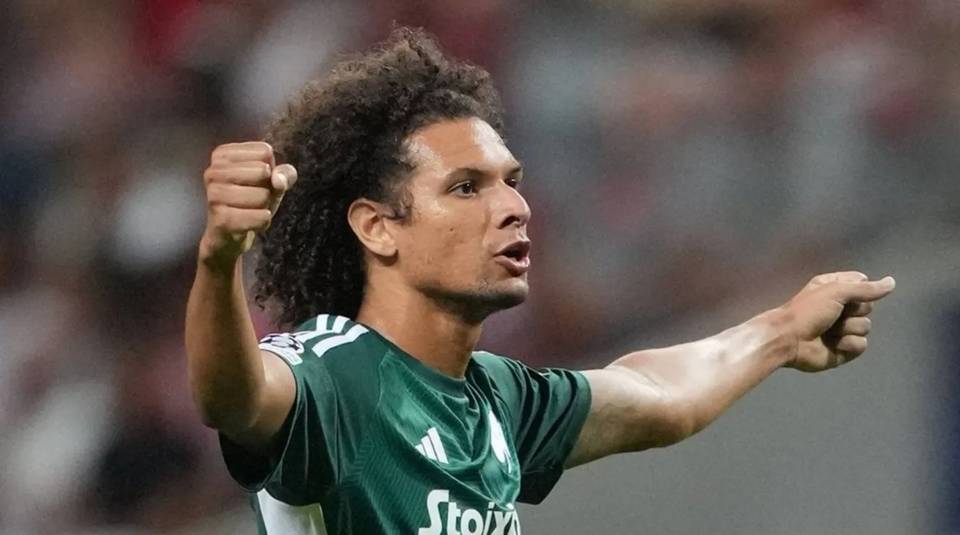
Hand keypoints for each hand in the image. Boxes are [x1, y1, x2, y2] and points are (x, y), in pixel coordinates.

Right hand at [199, 142, 297, 268]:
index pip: (265, 151)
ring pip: (262, 195)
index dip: (270, 169)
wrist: (227, 237)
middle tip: (252, 199)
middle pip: (263, 171)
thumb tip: (278, 179)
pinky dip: (263, 222)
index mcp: (223, 155)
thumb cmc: (250, 202)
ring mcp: (214, 194)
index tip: (254, 182)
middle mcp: (213, 171)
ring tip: (249, 211)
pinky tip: (249, 224)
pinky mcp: (221, 218)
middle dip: (267, 189)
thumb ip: (285, 173)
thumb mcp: (272, 183)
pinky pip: (261, 217)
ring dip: (264, 207)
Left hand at [781, 271, 895, 371]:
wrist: (788, 340)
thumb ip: (865, 289)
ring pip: (865, 326)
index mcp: (835, 289)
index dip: (860, 289)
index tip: (845, 293)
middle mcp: (840, 308)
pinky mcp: (844, 349)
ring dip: (847, 328)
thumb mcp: (835, 291)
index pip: (863, 284)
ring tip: (827, 331)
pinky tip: (832, 344)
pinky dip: (847, 344)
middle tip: (832, 314)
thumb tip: (891, 282)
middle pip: (867, 307)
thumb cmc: (807, 311)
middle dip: (852, 311)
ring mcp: (843, 330)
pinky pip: (861, 345)